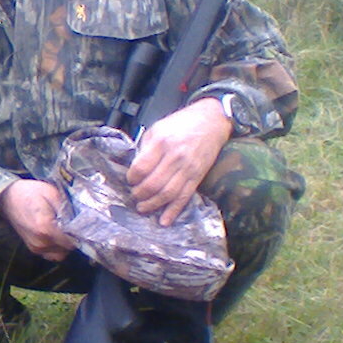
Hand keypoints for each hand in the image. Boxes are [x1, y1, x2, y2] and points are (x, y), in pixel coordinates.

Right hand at [0, 178, 75, 261]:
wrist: (7, 198)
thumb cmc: (30, 192)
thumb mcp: (52, 193)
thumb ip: (67, 209)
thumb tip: (83, 221)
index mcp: (45, 228)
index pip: (74, 240)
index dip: (82, 233)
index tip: (86, 224)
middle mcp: (41, 242)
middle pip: (69, 248)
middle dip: (75, 237)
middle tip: (76, 223)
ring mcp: (36, 248)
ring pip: (62, 253)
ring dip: (66, 243)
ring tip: (65, 229)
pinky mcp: (34, 249)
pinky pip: (53, 254)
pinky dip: (58, 247)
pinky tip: (57, 234)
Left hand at [127, 97, 231, 226]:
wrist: (212, 121)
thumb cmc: (181, 124)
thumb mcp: (157, 129)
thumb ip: (146, 149)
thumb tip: (135, 170)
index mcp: (162, 142)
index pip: (141, 168)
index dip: (132, 178)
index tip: (130, 180)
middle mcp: (175, 157)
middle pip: (153, 184)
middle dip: (139, 194)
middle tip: (134, 196)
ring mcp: (188, 168)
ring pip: (168, 194)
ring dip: (152, 205)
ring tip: (142, 208)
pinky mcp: (198, 177)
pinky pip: (184, 197)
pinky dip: (173, 211)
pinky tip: (164, 221)